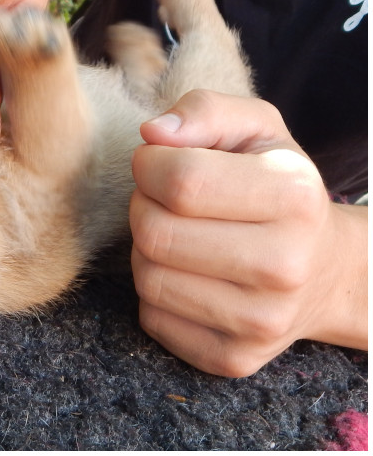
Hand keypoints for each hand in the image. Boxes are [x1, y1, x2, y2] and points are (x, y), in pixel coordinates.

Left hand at [130, 90, 367, 376]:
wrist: (326, 271)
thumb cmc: (280, 190)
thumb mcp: (257, 131)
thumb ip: (205, 111)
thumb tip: (153, 133)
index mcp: (293, 198)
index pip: (180, 181)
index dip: (149, 165)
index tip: (158, 163)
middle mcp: (284, 266)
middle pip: (154, 233)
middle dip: (143, 206)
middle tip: (165, 201)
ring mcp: (260, 322)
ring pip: (147, 278)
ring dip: (147, 249)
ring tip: (179, 235)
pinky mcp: (234, 358)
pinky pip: (152, 317)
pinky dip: (156, 291)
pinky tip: (187, 274)